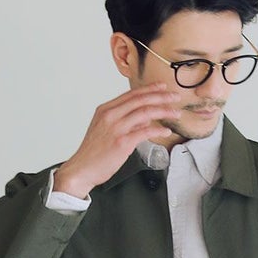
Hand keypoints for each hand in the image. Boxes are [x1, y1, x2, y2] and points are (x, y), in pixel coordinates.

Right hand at [53, 84, 183, 197]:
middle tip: (175, 96)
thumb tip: (144, 119)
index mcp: (106, 110)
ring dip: (163, 111)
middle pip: (140, 100)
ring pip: (145, 113)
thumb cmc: (93, 153)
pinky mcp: (122, 143)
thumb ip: (124, 122)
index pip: (131, 95)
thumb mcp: (105, 131)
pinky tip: (166, 131)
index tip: (162, 87)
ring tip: (175, 112)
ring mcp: (116, 128)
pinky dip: (157, 130)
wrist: (81, 169)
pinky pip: (144, 132)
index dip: (149, 89)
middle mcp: (110, 115)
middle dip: (161, 96)